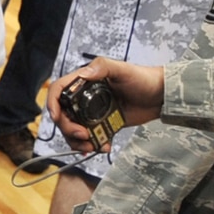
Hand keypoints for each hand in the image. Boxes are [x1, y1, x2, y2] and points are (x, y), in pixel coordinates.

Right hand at [46, 57, 165, 151]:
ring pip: (74, 130)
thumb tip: (83, 74)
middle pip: (64, 115)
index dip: (52, 102)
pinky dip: (94, 145)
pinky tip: (104, 147)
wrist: (162, 97)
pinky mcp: (104, 125)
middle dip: (69, 128)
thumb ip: (102, 67)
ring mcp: (93, 113)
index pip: (59, 90)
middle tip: (83, 135)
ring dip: (78, 141)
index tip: (56, 116)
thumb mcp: (122, 69)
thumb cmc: (143, 78)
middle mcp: (85, 98)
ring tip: (92, 146)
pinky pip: (91, 138)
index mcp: (84, 82)